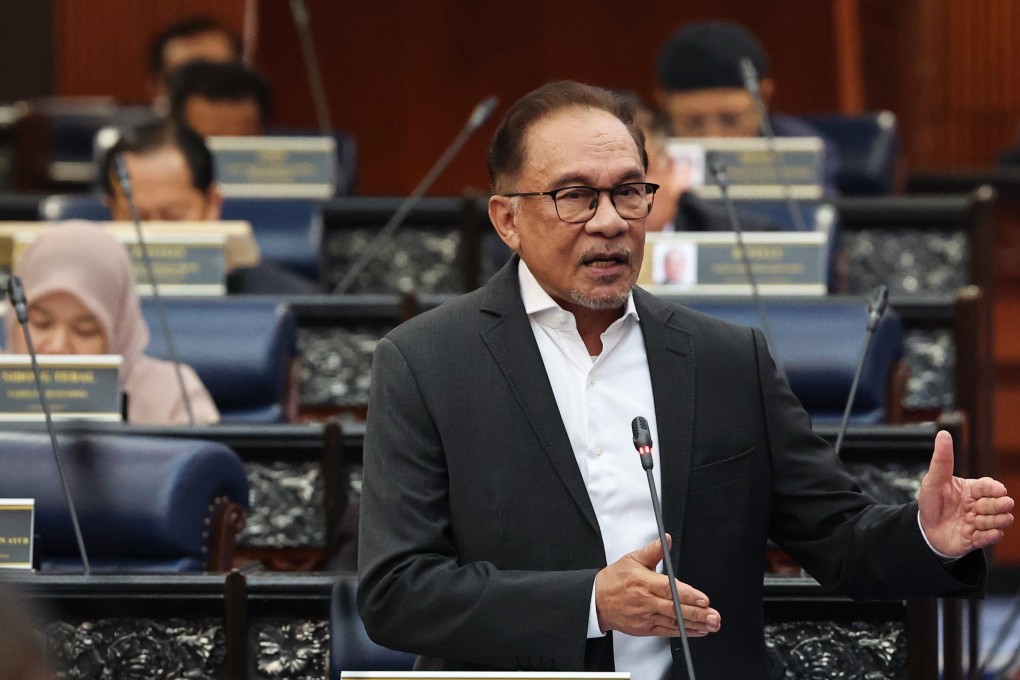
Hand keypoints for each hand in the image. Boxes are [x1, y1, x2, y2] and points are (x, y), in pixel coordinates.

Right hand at [595, 535, 720, 637]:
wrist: (597, 601)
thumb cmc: (614, 579)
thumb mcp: (632, 559)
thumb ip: (653, 550)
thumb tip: (667, 540)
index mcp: (643, 582)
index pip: (669, 589)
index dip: (687, 595)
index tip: (703, 599)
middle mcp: (645, 601)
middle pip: (675, 608)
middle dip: (697, 613)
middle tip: (714, 616)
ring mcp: (646, 616)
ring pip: (674, 622)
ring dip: (695, 625)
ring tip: (711, 625)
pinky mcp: (645, 628)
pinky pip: (667, 631)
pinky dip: (684, 632)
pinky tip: (697, 631)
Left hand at [918, 430, 1013, 556]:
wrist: (923, 529)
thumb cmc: (930, 502)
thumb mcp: (933, 480)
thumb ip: (942, 459)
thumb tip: (944, 433)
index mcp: (972, 490)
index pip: (990, 486)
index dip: (995, 488)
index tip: (998, 490)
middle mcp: (979, 506)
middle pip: (1000, 504)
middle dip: (998, 505)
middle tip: (990, 505)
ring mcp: (980, 523)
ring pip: (1000, 521)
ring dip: (993, 520)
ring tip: (977, 519)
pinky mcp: (977, 539)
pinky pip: (991, 538)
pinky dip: (990, 535)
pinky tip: (983, 532)